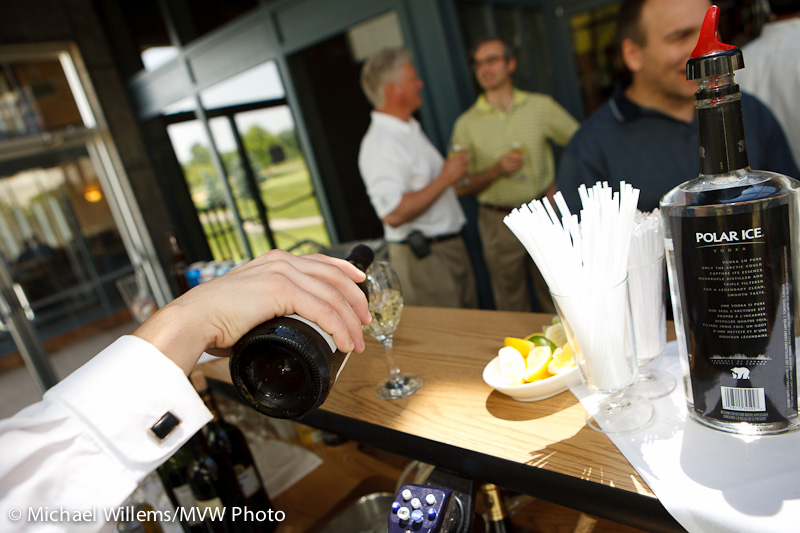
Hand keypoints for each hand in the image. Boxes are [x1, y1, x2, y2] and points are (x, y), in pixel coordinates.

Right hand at [133, 250, 371, 374]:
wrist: (193, 320)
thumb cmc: (215, 320)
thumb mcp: (250, 306)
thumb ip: (269, 308)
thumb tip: (283, 328)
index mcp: (274, 261)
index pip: (321, 261)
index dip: (346, 271)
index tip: (361, 284)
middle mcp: (281, 261)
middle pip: (334, 277)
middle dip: (355, 301)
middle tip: (365, 322)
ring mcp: (282, 272)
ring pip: (333, 296)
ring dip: (351, 321)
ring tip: (358, 341)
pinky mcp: (281, 289)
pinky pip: (323, 309)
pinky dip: (339, 328)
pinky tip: (345, 342)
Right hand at [440, 150, 468, 185]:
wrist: (446, 179)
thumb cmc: (444, 170)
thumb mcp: (446, 162)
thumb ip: (449, 159)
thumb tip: (450, 156)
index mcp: (456, 159)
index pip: (463, 153)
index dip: (465, 151)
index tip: (467, 150)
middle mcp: (461, 163)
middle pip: (468, 159)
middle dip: (468, 158)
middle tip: (467, 158)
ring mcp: (463, 168)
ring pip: (467, 165)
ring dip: (466, 165)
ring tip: (463, 166)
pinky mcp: (464, 174)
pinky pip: (466, 171)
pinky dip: (464, 171)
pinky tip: (462, 172)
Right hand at [496, 152, 522, 176]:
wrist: (496, 171)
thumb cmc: (500, 162)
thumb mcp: (503, 157)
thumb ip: (510, 155)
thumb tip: (518, 154)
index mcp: (504, 158)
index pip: (513, 157)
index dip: (519, 157)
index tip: (522, 156)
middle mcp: (505, 164)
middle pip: (515, 162)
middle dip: (520, 161)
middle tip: (523, 160)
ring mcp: (506, 169)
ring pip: (516, 167)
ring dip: (520, 165)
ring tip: (523, 163)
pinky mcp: (508, 173)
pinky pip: (515, 170)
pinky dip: (518, 168)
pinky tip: (520, 167)